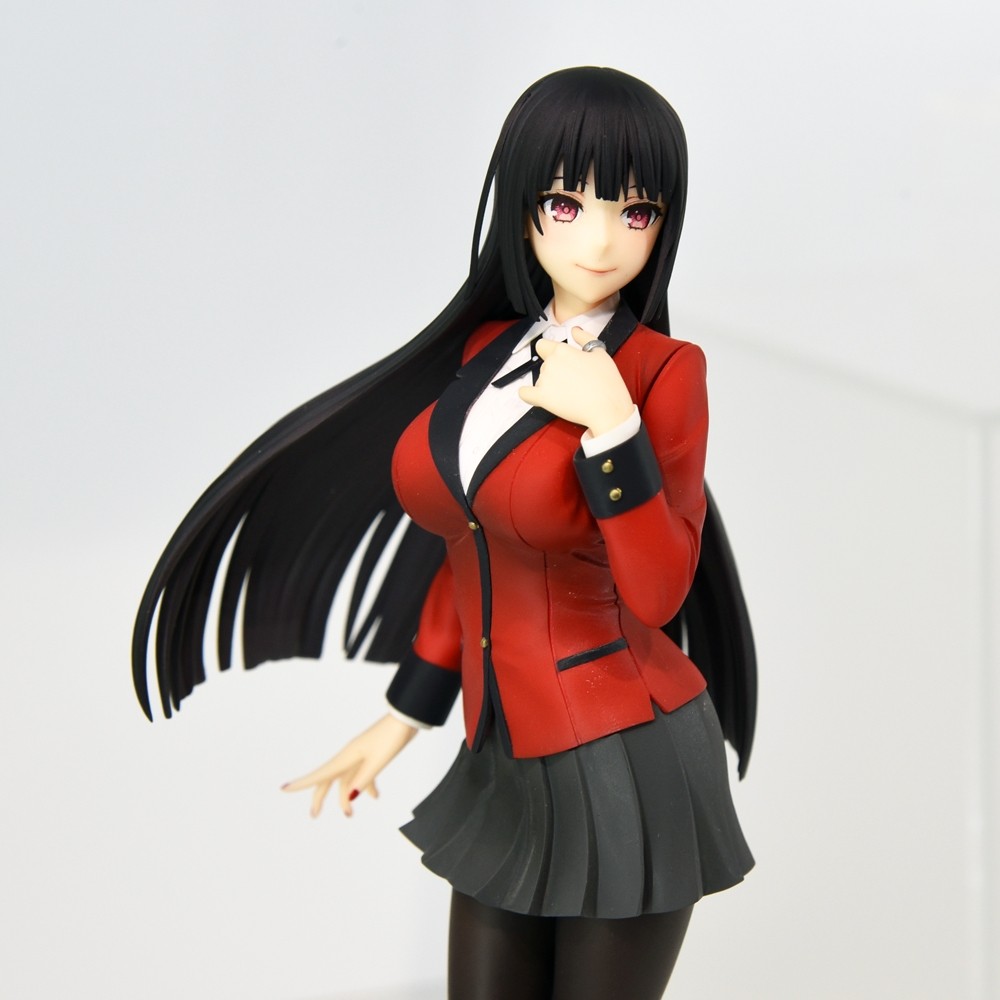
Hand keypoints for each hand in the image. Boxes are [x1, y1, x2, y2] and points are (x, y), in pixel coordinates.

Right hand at [281, 713, 416, 817]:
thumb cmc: (391, 739)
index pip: (319, 775)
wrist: (405, 720)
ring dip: (346, 797)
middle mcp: (348, 757)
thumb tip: (349, 798)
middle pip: (328, 780)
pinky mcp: (370, 755)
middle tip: (314, 815)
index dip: (301, 784)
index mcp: (346, 757)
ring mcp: (359, 756)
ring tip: (349, 814)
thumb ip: (364, 781)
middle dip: (320, 797)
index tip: (283, 789)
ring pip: (346, 780)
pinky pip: (362, 774)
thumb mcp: (378, 763)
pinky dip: (365, 786)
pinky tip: (375, 796)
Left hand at [518, 327, 633, 435]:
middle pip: (544, 364)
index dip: (551, 352)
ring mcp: (544, 380)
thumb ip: (584, 338)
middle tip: (573, 381)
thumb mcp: (600, 353)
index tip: (562, 362)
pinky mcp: (542, 398)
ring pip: (540, 380)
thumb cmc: (607, 381)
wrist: (607, 408)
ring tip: (568, 394)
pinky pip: (525, 394)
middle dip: (555, 371)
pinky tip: (539, 397)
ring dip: (549, 385)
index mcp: (562, 350)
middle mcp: (550, 362)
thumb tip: (574, 330)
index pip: (543, 345)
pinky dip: (528, 395)